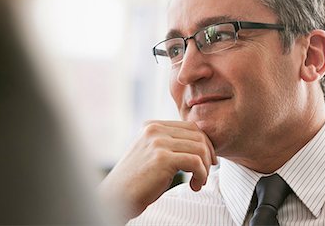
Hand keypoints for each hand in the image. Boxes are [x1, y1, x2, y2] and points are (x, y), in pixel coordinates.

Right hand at [98, 120, 217, 220]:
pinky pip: (196, 162)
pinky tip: (195, 186)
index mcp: (152, 126)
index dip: (205, 144)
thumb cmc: (137, 181)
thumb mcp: (153, 154)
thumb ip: (171, 144)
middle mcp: (154, 130)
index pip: (191, 127)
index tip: (208, 161)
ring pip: (199, 148)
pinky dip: (201, 175)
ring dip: (205, 168)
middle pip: (198, 135)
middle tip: (206, 173)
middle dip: (208, 155)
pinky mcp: (162, 158)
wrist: (116, 198)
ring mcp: (158, 142)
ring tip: (199, 182)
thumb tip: (202, 144)